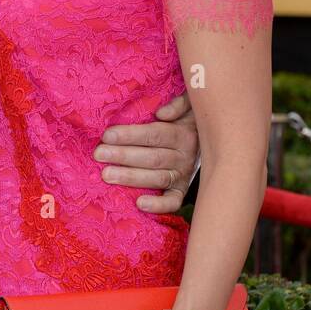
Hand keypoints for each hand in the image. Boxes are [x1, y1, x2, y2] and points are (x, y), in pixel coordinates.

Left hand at [94, 93, 198, 213]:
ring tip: (106, 175)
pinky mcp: (181, 190)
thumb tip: (162, 113)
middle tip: (98, 154)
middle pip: (152, 157)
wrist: (211, 140)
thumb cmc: (187, 118)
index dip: (131, 135)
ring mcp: (183, 175)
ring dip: (131, 178)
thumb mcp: (189, 104)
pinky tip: (139, 203)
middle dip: (123, 156)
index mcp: (184, 133)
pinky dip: (158, 205)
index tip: (107, 135)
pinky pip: (173, 201)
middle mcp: (185, 156)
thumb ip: (178, 104)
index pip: (154, 135)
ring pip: (157, 178)